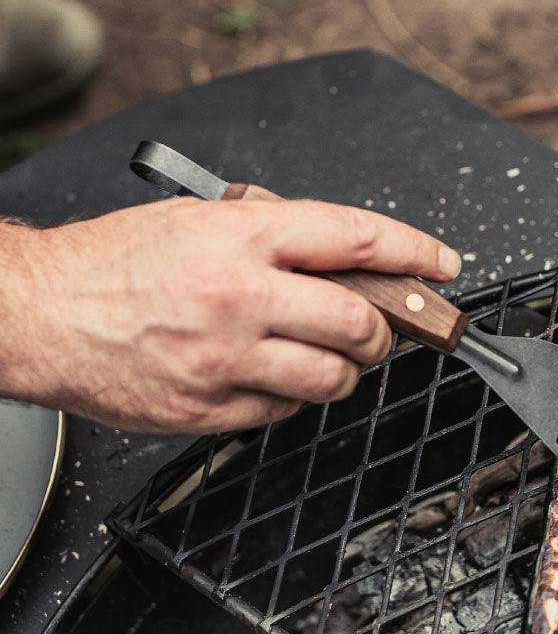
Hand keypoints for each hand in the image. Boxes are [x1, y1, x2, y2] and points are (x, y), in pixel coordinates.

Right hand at [0, 199, 461, 432]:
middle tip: (379, 329)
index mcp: (242, 236)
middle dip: (385, 330)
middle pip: (358, 321)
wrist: (39, 311)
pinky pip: (283, 413)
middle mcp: (240, 295)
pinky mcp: (207, 408)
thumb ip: (275, 237)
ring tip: (327, 356)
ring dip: (346, 370)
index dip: (414, 251)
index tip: (441, 264)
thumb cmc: (115, 262)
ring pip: (331, 378)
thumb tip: (345, 259)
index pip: (356, 237)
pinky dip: (293, 398)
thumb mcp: (200, 221)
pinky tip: (271, 377)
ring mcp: (224, 358)